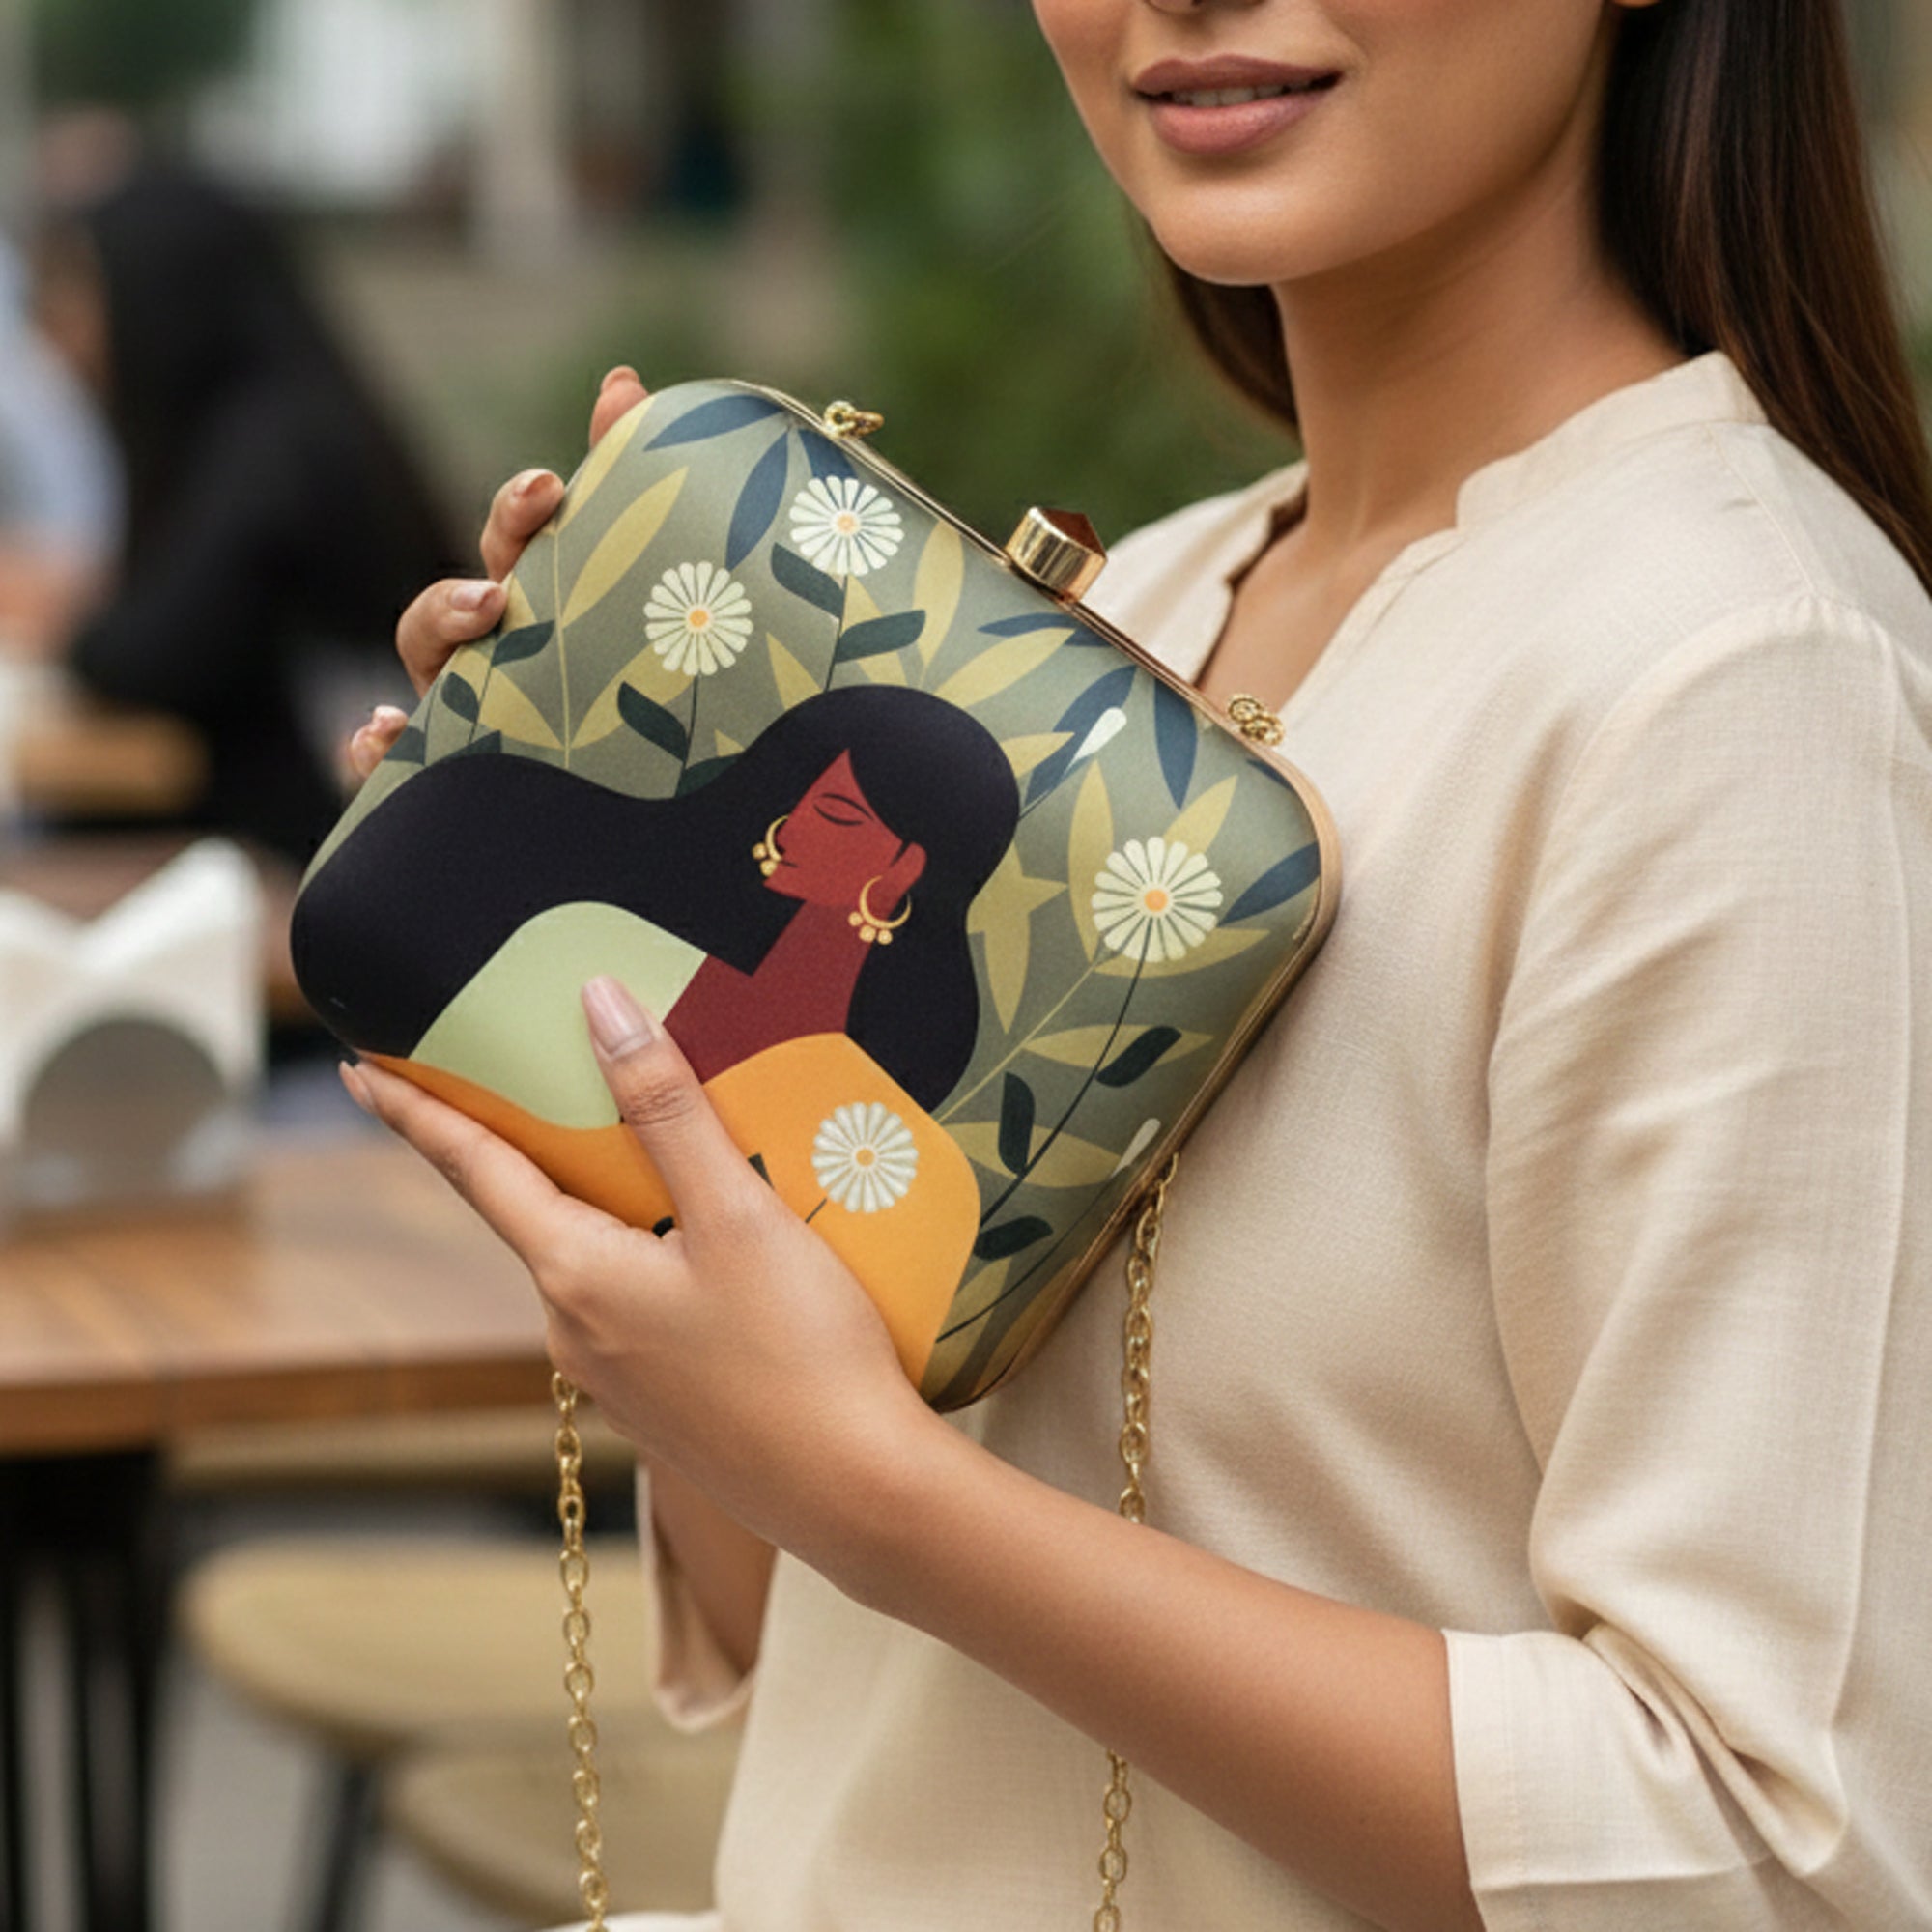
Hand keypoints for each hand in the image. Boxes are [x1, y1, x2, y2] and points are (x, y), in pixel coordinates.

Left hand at [340, 977, 932, 1567]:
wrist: (859, 1496)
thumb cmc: (801, 1351)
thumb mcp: (736, 1213)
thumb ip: (666, 1110)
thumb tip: (597, 1007)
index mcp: (575, 1274)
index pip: (475, 1170)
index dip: (419, 1114)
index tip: (360, 1071)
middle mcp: (574, 1329)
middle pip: (534, 1211)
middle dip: (525, 1146)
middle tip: (531, 1074)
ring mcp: (617, 1376)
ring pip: (592, 1258)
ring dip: (600, 1201)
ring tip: (651, 1147)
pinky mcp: (665, 1404)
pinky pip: (634, 1301)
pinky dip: (646, 1252)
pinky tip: (708, 1242)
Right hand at [344, 365, 651, 780]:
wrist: (650, 834)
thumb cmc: (646, 705)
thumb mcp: (650, 599)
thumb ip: (638, 491)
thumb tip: (619, 379)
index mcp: (546, 612)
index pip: (520, 543)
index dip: (524, 508)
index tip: (552, 486)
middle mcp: (498, 659)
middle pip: (459, 601)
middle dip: (474, 575)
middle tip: (506, 582)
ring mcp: (467, 719)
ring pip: (425, 667)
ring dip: (437, 631)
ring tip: (478, 617)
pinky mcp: (449, 782)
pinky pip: (389, 767)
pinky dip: (376, 748)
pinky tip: (383, 734)